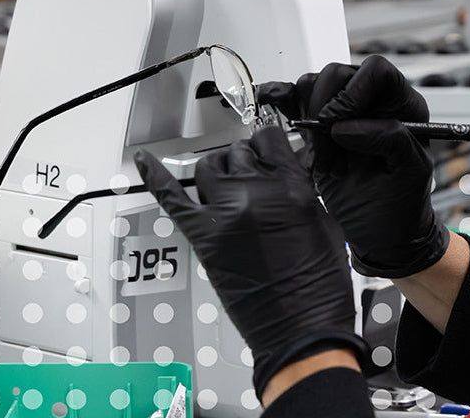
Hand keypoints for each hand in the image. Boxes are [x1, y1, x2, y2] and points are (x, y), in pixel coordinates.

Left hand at [134, 127, 365, 396]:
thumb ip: (300, 189)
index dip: (269, 143)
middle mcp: (254, 193)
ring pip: (207, 167)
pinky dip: (155, 176)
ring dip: (218, 170)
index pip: (270, 140)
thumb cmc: (318, 284)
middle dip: (246, 160)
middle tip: (252, 176)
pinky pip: (171, 198)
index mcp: (291, 187)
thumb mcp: (323, 222)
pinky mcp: (203, 237)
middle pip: (238, 152)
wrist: (300, 329)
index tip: (268, 150)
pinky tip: (146, 160)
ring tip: (227, 183)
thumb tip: (286, 173)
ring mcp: (224, 214)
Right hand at [259, 55, 448, 277]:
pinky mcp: (317, 128)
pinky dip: (282, 98)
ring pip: (313, 85)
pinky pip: (295, 100)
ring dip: (310, 120)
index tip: (340, 124)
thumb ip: (390, 140)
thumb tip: (347, 126)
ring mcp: (342, 112)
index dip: (354, 91)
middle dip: (326, 110)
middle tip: (330, 147)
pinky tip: (273, 100)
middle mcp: (372, 101)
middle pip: (338, 74)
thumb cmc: (402, 204)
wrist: (380, 232)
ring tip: (326, 160)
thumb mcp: (411, 173)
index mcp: (402, 106)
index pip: (377, 72)